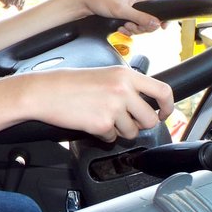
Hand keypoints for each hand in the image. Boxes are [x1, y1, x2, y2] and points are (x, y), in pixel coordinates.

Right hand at [23, 66, 173, 141]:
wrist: (44, 92)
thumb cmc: (68, 83)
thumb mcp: (104, 74)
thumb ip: (126, 85)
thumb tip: (143, 102)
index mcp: (125, 75)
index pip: (163, 91)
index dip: (168, 106)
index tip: (164, 113)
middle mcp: (123, 90)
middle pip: (150, 118)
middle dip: (141, 124)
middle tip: (128, 121)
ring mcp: (113, 108)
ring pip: (132, 131)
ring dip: (120, 130)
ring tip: (102, 118)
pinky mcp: (102, 124)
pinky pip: (112, 138)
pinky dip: (103, 135)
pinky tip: (90, 122)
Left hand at [78, 0, 165, 35]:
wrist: (86, 1)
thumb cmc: (102, 0)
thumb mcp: (123, 10)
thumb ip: (141, 17)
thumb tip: (157, 24)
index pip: (161, 4)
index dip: (162, 17)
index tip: (161, 28)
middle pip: (152, 18)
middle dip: (142, 26)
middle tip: (131, 27)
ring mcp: (133, 6)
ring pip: (142, 23)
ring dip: (134, 29)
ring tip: (123, 27)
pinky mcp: (126, 13)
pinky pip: (133, 24)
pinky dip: (128, 29)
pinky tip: (120, 28)